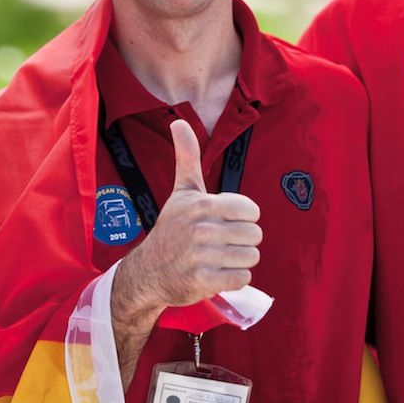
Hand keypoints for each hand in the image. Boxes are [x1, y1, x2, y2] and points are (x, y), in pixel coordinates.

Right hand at [114, 120, 261, 313]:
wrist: (149, 271)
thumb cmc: (172, 228)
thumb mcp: (182, 191)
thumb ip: (186, 157)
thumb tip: (178, 121)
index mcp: (203, 204)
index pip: (251, 211)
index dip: (244, 219)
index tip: (227, 223)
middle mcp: (202, 229)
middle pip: (254, 235)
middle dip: (243, 242)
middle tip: (223, 244)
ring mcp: (202, 256)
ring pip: (250, 257)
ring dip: (239, 261)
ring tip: (220, 259)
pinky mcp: (202, 281)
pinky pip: (242, 278)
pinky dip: (235, 279)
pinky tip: (218, 273)